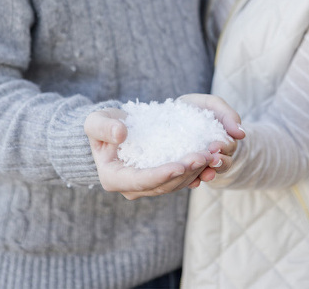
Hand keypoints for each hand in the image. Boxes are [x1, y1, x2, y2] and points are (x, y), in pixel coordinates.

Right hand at [84, 108, 216, 199]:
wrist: (115, 128)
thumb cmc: (104, 124)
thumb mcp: (96, 121)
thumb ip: (103, 127)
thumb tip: (120, 134)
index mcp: (114, 178)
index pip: (140, 181)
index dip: (161, 175)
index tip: (180, 165)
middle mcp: (132, 188)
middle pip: (163, 185)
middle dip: (185, 172)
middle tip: (204, 156)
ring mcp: (149, 185)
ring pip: (176, 184)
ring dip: (195, 172)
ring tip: (211, 154)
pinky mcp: (162, 179)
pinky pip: (181, 179)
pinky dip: (196, 170)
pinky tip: (210, 159)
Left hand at [177, 94, 244, 184]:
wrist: (172, 111)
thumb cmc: (197, 106)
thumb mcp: (213, 104)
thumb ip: (228, 115)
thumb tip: (242, 134)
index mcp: (224, 139)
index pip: (229, 147)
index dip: (224, 148)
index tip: (215, 146)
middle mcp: (214, 154)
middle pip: (222, 163)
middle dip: (219, 162)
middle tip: (211, 160)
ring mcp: (200, 162)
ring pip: (209, 173)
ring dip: (209, 174)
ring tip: (204, 175)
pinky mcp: (186, 169)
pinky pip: (191, 179)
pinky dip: (193, 182)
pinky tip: (192, 182)